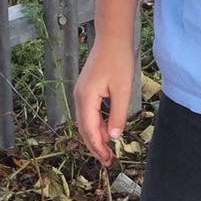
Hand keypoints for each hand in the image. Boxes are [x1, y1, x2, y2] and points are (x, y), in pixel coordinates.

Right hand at [74, 43, 135, 167]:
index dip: (98, 147)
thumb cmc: (118, 61)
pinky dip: (96, 125)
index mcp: (86, 98)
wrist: (112, 38)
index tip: (107, 160)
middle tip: (107, 161)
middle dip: (95, 146)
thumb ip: (117, 115)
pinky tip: (107, 131)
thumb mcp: (122, 91)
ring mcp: (80, 93)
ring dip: (96, 137)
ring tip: (108, 150)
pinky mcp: (85, 89)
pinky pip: (88, 113)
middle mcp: (79, 97)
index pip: (89, 130)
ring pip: (85, 122)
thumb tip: (114, 138)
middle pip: (84, 129)